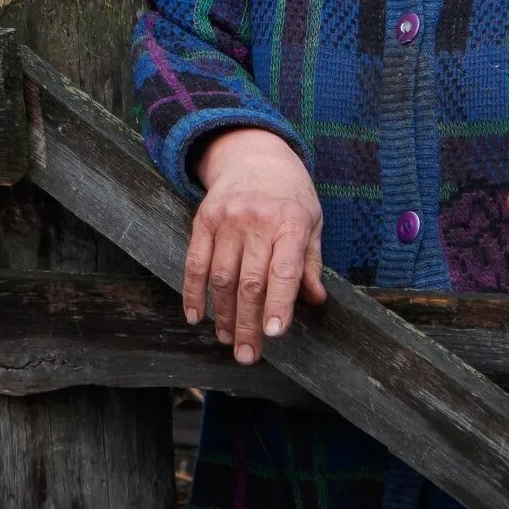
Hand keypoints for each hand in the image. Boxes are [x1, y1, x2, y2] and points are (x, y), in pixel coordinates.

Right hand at [184, 127, 327, 363]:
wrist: (253, 152)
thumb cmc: (290, 194)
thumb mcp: (312, 222)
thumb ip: (311, 263)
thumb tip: (314, 300)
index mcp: (291, 222)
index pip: (284, 270)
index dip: (279, 303)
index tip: (274, 333)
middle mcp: (257, 220)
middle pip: (250, 281)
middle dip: (248, 323)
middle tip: (247, 355)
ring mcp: (227, 219)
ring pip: (221, 277)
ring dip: (222, 314)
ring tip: (227, 339)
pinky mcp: (203, 220)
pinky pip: (194, 262)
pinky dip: (193, 292)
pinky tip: (196, 316)